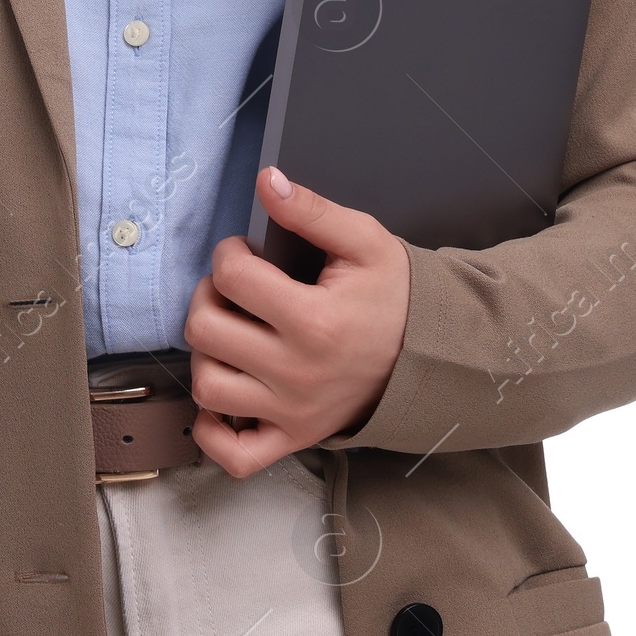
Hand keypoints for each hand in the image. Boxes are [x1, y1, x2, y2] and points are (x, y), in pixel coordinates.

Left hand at [183, 165, 410, 477]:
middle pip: (205, 331)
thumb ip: (311, 211)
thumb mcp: (364, 241)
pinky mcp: (291, 440)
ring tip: (231, 333)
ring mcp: (291, 413)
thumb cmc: (394, 297)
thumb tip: (266, 181)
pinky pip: (230, 455)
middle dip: (208, 296)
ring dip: (206, 355)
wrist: (430, 358)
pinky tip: (228, 389)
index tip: (247, 252)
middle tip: (232, 289)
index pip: (231, 277)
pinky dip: (212, 429)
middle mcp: (296, 373)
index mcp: (314, 320)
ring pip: (207, 388)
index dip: (229, 253)